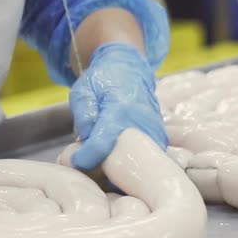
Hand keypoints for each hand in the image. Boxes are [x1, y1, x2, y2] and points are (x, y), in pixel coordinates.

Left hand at [69, 43, 167, 169]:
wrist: (130, 70)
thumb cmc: (103, 80)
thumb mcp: (83, 88)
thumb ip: (83, 112)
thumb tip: (86, 138)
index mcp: (119, 109)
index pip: (101, 145)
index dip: (85, 158)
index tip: (77, 159)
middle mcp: (140, 124)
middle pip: (118, 162)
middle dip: (100, 165)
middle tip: (88, 156)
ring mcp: (153, 134)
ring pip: (133, 166)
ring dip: (115, 167)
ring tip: (102, 153)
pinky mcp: (160, 140)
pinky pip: (144, 162)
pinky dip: (129, 164)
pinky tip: (117, 152)